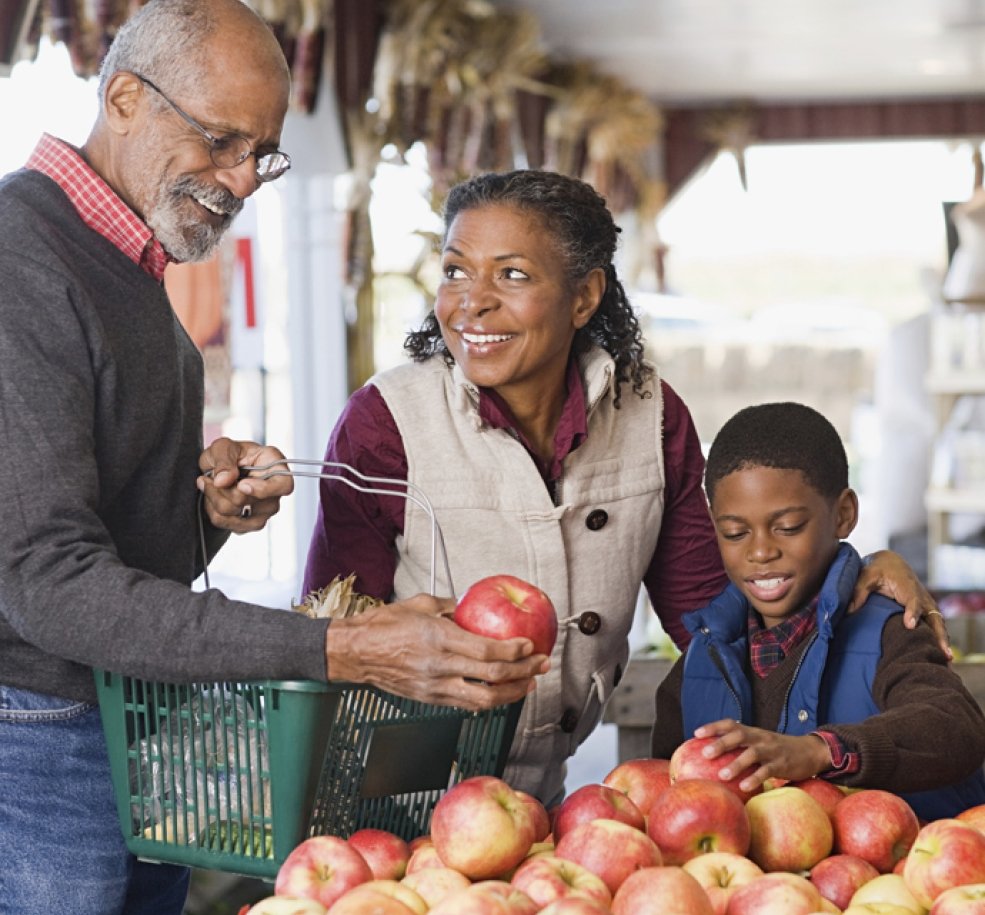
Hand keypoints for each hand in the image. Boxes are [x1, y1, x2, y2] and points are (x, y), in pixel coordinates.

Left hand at [197, 437, 293, 531]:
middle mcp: (275, 492)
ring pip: (239, 518)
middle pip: (252, 503)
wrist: (219, 468)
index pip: (284, 485)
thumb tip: (223, 481)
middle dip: (222, 491)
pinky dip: (214, 513)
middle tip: (206, 478)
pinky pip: (230, 526)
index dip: (264, 489)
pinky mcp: (251, 523)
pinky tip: (212, 499)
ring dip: (215, 502)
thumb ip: (224, 461)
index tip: (241, 484)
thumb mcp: (222, 447)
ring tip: (208, 486)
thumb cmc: (229, 454)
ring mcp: (265, 511)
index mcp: (276, 467)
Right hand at [324, 594, 550, 710]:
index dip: (515, 651)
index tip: (531, 645)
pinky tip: (500, 693)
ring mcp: (435, 687)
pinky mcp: (430, 699)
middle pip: (493, 676)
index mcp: (439, 638)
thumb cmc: (382, 626)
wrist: (355, 653)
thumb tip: (470, 605)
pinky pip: (466, 704)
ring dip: (512, 692)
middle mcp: (439, 666)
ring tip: (528, 683)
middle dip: (524, 672)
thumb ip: (449, 606)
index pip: (487, 650)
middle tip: (541, 665)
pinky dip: (488, 700)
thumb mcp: (419, 604)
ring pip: (484, 699)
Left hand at [693, 719, 832, 792]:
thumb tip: (712, 757)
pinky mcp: (782, 764)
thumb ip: (741, 746)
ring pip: (751, 754)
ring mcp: (771, 750)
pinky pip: (767, 771)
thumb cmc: (776, 750)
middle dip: (720, 744)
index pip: (730, 724)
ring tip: (722, 775)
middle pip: (738, 736)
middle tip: (704, 753)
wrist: (809, 751)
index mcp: (752, 731)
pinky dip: (755, 778)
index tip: (696, 733)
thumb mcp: (759, 742)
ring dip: (736, 764)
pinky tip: (744, 787)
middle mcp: (759, 737)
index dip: (713, 727)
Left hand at [849, 549, 950, 658]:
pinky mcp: (926, 612)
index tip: (909, 625)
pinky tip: (942, 657)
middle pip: (933, 616)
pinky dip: (940, 639)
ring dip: (943, 640)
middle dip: (938, 634)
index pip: (913, 600)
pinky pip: (935, 626)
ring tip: (946, 660)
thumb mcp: (867, 575)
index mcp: (907, 586)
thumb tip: (849, 611)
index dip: (913, 612)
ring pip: (938, 623)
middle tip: (942, 651)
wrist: (892, 563)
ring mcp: (926, 605)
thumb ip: (859, 591)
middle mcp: (922, 597)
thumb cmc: (878, 569)